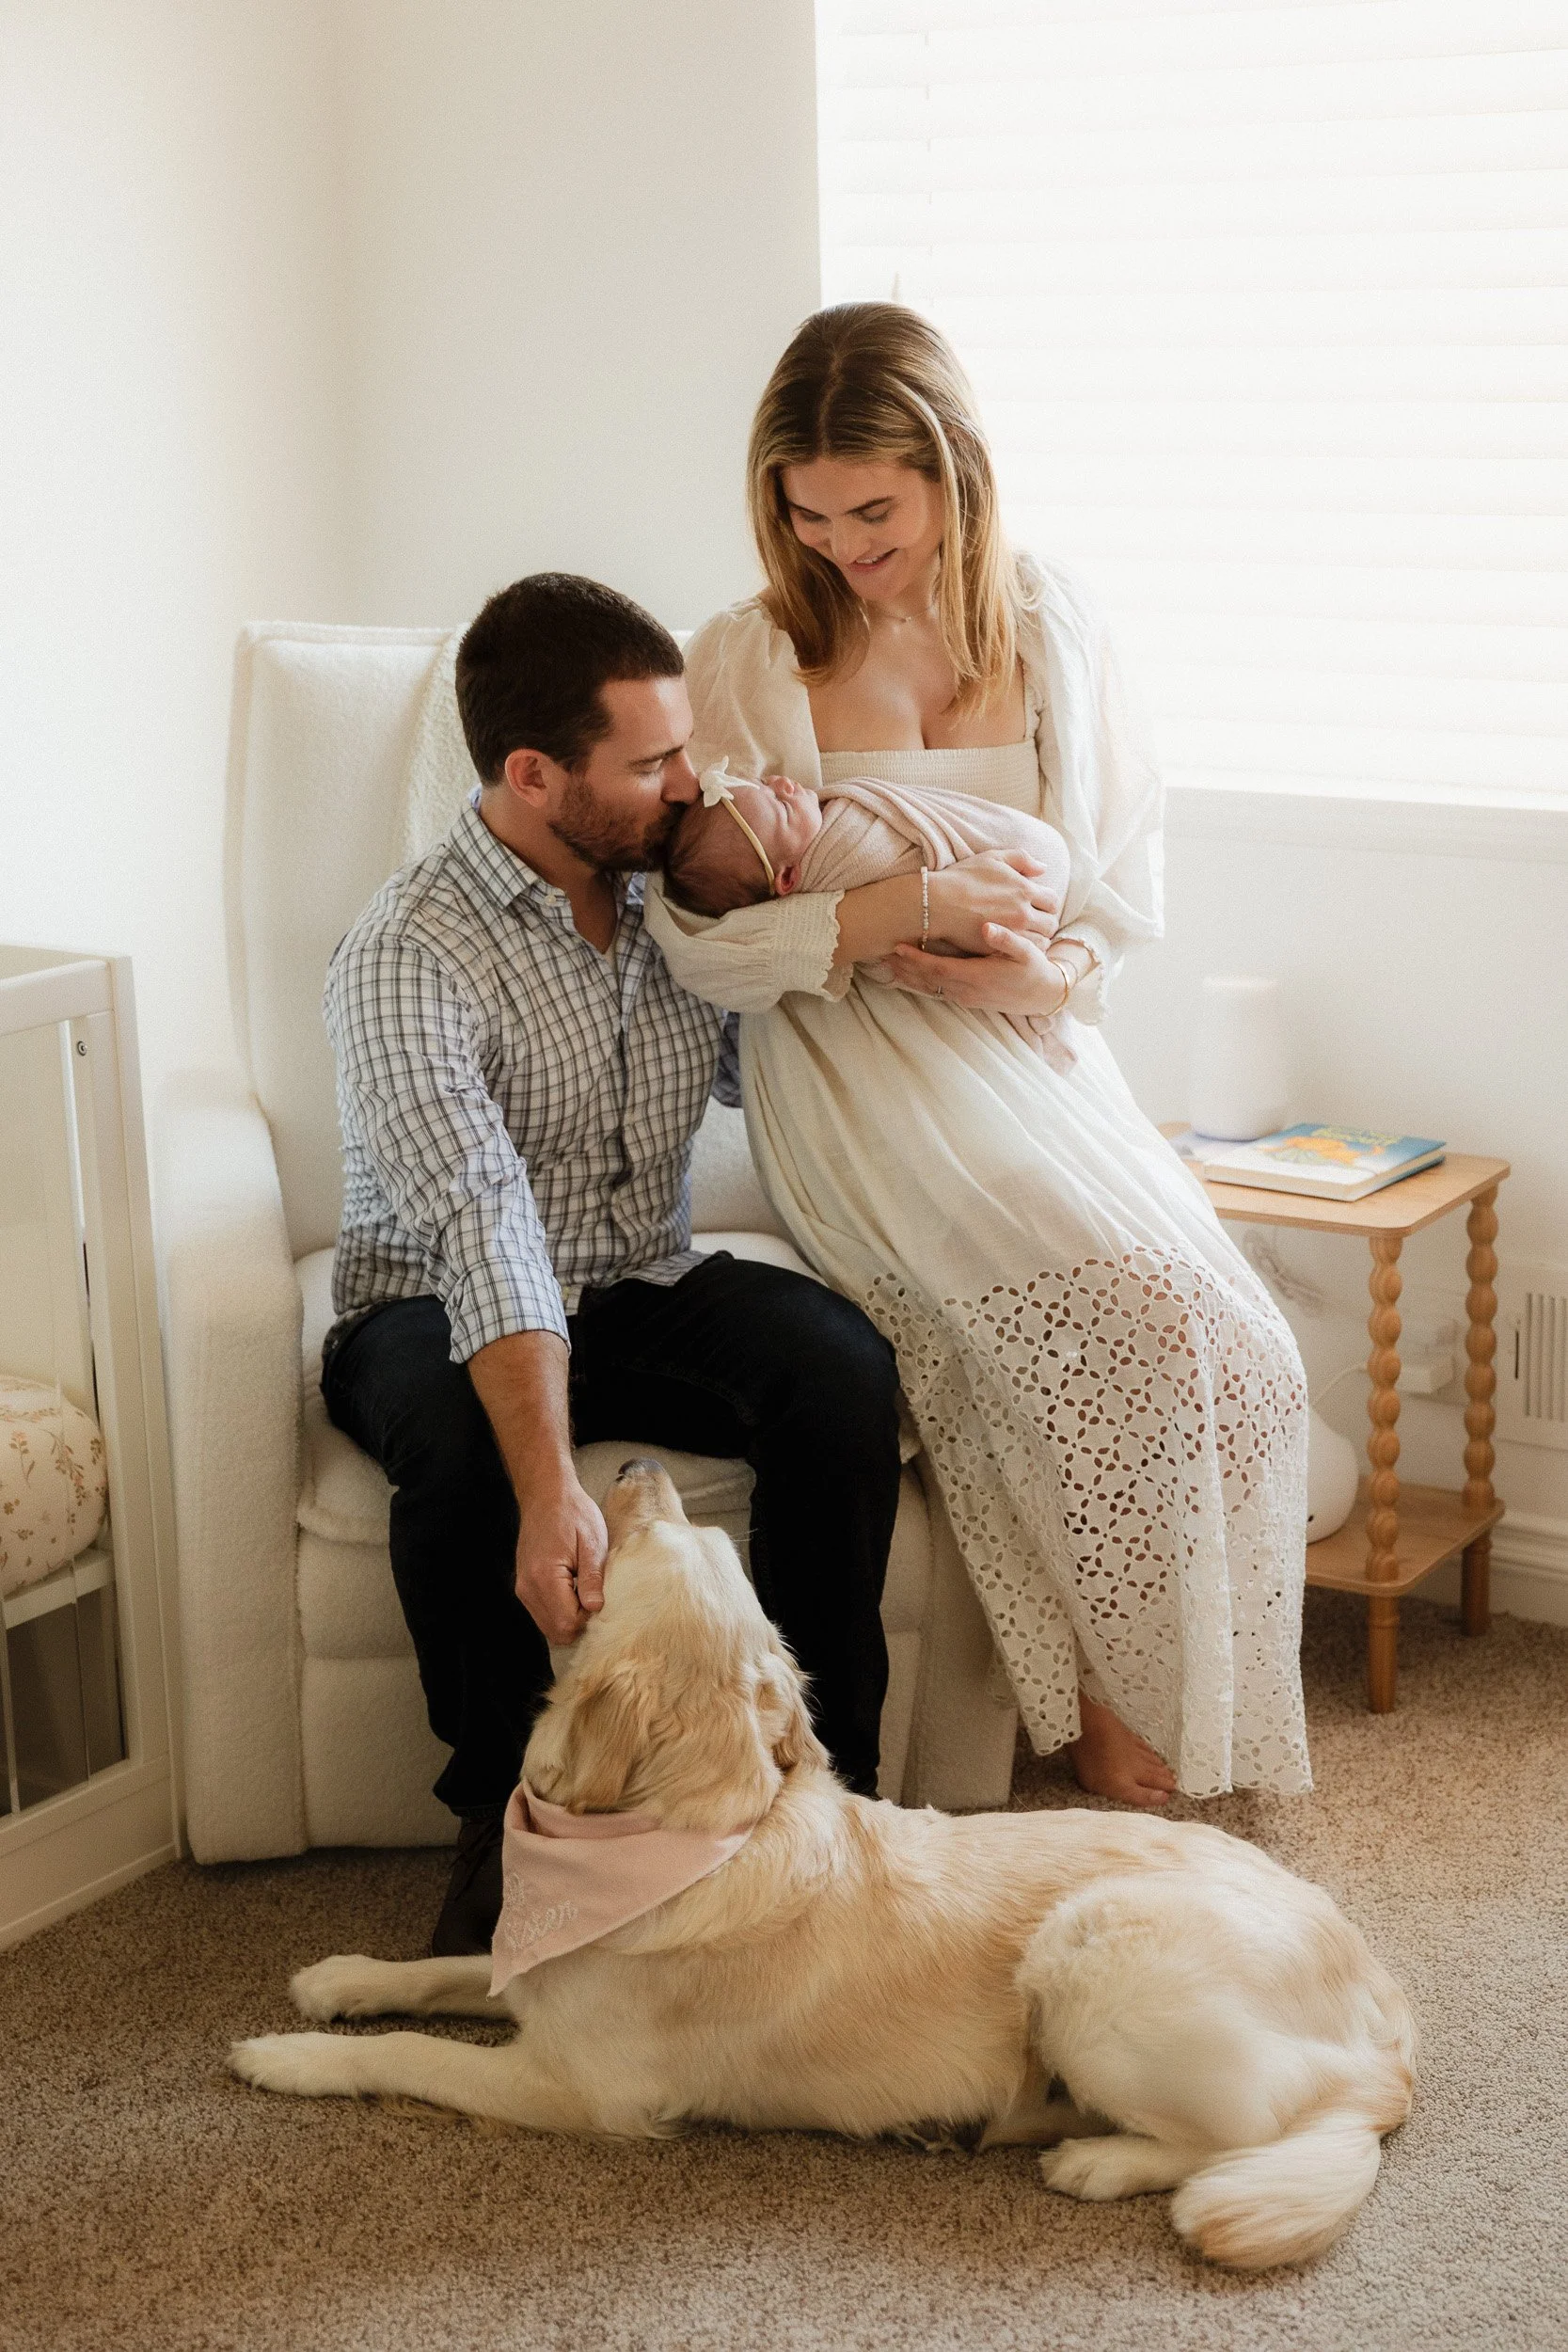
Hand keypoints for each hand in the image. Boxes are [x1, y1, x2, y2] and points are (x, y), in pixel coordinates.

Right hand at [513, 1475, 607, 1644]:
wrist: (546, 1494)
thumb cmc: (573, 1512)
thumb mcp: (593, 1542)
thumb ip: (593, 1578)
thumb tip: (596, 1609)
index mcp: (545, 1577)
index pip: (567, 1623)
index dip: (588, 1619)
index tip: (600, 1599)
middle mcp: (528, 1587)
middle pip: (556, 1632)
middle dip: (579, 1623)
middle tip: (594, 1596)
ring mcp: (523, 1588)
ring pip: (548, 1626)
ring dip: (569, 1618)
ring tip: (583, 1590)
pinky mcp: (524, 1587)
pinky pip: (543, 1613)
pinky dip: (560, 1611)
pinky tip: (573, 1589)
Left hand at [890, 922, 1071, 1015]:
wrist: (1043, 996)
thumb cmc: (1035, 969)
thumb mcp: (1027, 952)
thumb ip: (1007, 940)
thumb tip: (987, 928)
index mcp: (978, 977)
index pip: (939, 968)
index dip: (917, 958)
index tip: (898, 946)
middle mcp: (967, 991)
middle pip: (927, 979)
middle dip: (904, 967)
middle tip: (881, 952)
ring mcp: (965, 998)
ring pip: (929, 987)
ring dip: (908, 975)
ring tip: (888, 962)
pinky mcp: (966, 1000)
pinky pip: (937, 991)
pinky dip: (920, 982)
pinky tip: (908, 973)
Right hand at [926, 852, 1061, 952]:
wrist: (937, 902)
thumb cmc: (963, 877)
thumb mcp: (994, 858)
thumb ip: (1022, 859)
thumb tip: (1043, 869)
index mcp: (1025, 890)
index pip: (1052, 901)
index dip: (1046, 903)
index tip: (1037, 905)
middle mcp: (1023, 913)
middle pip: (1050, 924)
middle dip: (1045, 923)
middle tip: (1034, 923)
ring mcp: (1011, 933)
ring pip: (1040, 942)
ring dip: (1037, 938)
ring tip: (1025, 935)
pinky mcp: (998, 948)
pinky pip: (1021, 953)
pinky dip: (1022, 949)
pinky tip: (1012, 944)